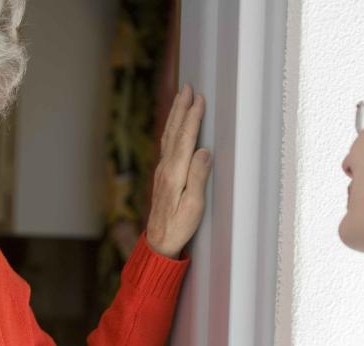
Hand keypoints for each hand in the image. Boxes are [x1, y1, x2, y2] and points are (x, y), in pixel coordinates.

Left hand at [145, 84, 211, 258]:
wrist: (158, 241)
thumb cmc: (179, 226)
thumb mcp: (193, 206)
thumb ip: (198, 177)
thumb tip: (205, 151)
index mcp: (175, 173)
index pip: (185, 138)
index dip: (192, 117)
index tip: (199, 99)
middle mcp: (166, 168)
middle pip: (174, 131)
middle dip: (181, 108)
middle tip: (188, 87)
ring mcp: (162, 171)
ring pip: (168, 136)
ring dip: (175, 115)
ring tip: (181, 98)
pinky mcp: (162, 176)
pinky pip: (167, 145)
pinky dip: (172, 129)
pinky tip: (174, 126)